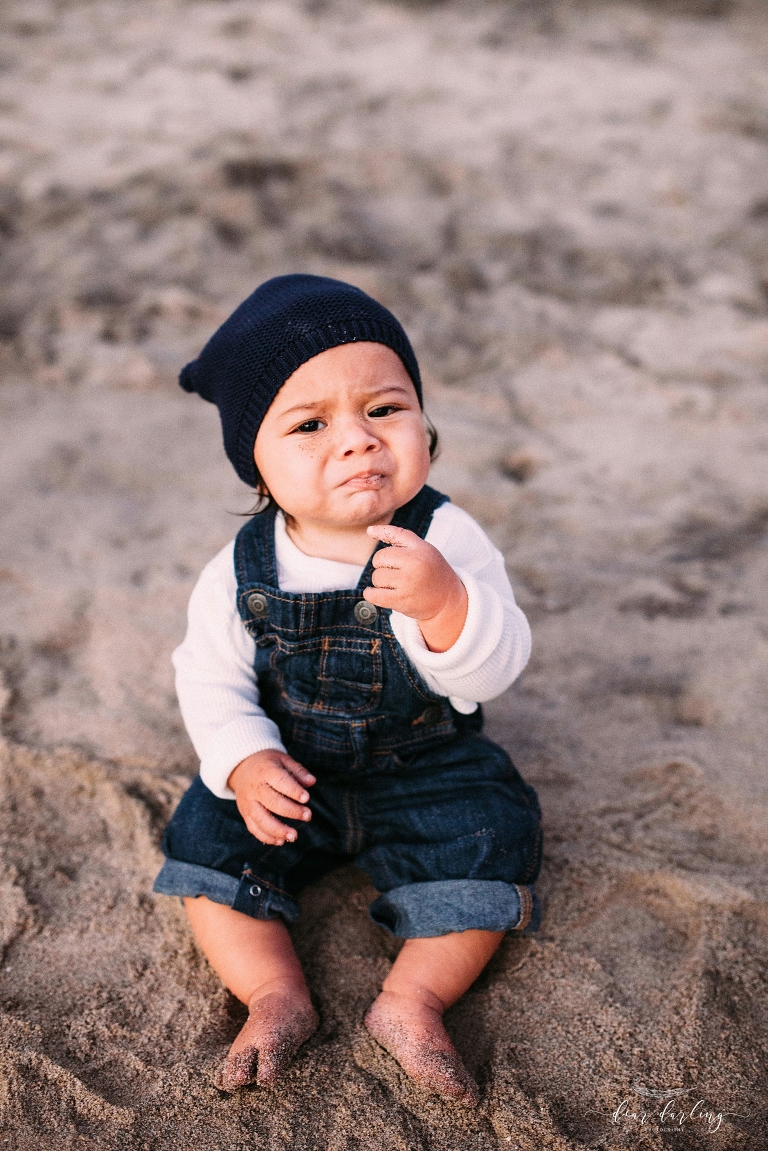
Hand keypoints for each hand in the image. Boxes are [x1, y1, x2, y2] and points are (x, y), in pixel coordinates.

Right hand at [227, 750, 314, 845]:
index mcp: (265, 771)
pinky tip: (280, 841)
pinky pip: (253, 828)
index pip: (280, 781)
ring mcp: (248, 802)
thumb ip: (298, 771)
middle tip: (308, 815)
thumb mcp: (283, 760)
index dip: (293, 791)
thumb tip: (311, 782)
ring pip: (261, 819)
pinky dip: (266, 837)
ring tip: (294, 835)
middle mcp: (254, 788)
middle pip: (272, 802)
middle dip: (291, 811)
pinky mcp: (245, 813)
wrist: (241, 767)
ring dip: (278, 830)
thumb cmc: (268, 764)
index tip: (306, 798)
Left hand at [364, 524, 467, 652]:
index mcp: (420, 548)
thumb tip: (369, 530)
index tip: (370, 532)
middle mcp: (415, 563)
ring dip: (380, 582)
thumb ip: (398, 537)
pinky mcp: (402, 600)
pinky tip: (375, 593)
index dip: (380, 532)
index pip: (393, 534)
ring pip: (377, 577)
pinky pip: (374, 595)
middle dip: (382, 565)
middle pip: (379, 558)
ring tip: (395, 585)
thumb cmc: (431, 571)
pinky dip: (370, 594)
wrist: (448, 599)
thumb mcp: (423, 549)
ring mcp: (408, 582)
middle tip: (394, 572)